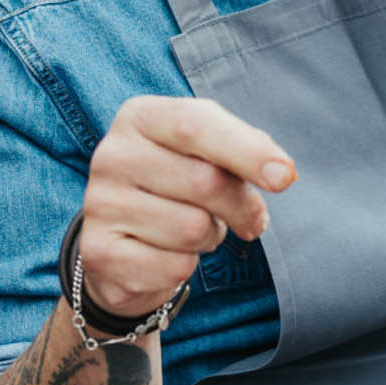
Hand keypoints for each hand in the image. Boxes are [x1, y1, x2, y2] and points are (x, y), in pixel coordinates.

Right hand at [79, 96, 295, 316]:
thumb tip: (283, 173)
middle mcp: (111, 155)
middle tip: (247, 217)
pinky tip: (167, 254)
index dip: (247, 151)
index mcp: (139, 117)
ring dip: (210, 237)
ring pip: (193, 229)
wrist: (124, 240)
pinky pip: (175, 267)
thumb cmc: (179, 184)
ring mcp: (100, 205)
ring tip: (192, 230)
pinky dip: (186, 267)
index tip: (285, 177)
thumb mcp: (207, 152)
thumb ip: (244, 149)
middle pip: (204, 181)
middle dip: (241, 206)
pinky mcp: (99, 252)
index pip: (195, 125)